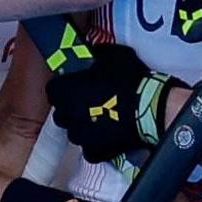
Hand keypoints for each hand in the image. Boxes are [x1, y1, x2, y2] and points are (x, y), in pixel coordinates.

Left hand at [45, 43, 184, 162]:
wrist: (149, 109)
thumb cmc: (128, 80)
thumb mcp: (113, 56)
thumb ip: (98, 52)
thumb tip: (95, 50)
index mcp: (67, 91)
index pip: (52, 90)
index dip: (63, 88)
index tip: (73, 86)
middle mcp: (69, 115)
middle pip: (61, 113)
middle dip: (71, 108)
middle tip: (87, 102)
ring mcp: (80, 136)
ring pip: (75, 132)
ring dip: (83, 126)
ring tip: (100, 118)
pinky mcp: (95, 151)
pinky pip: (90, 149)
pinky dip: (96, 144)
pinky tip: (109, 134)